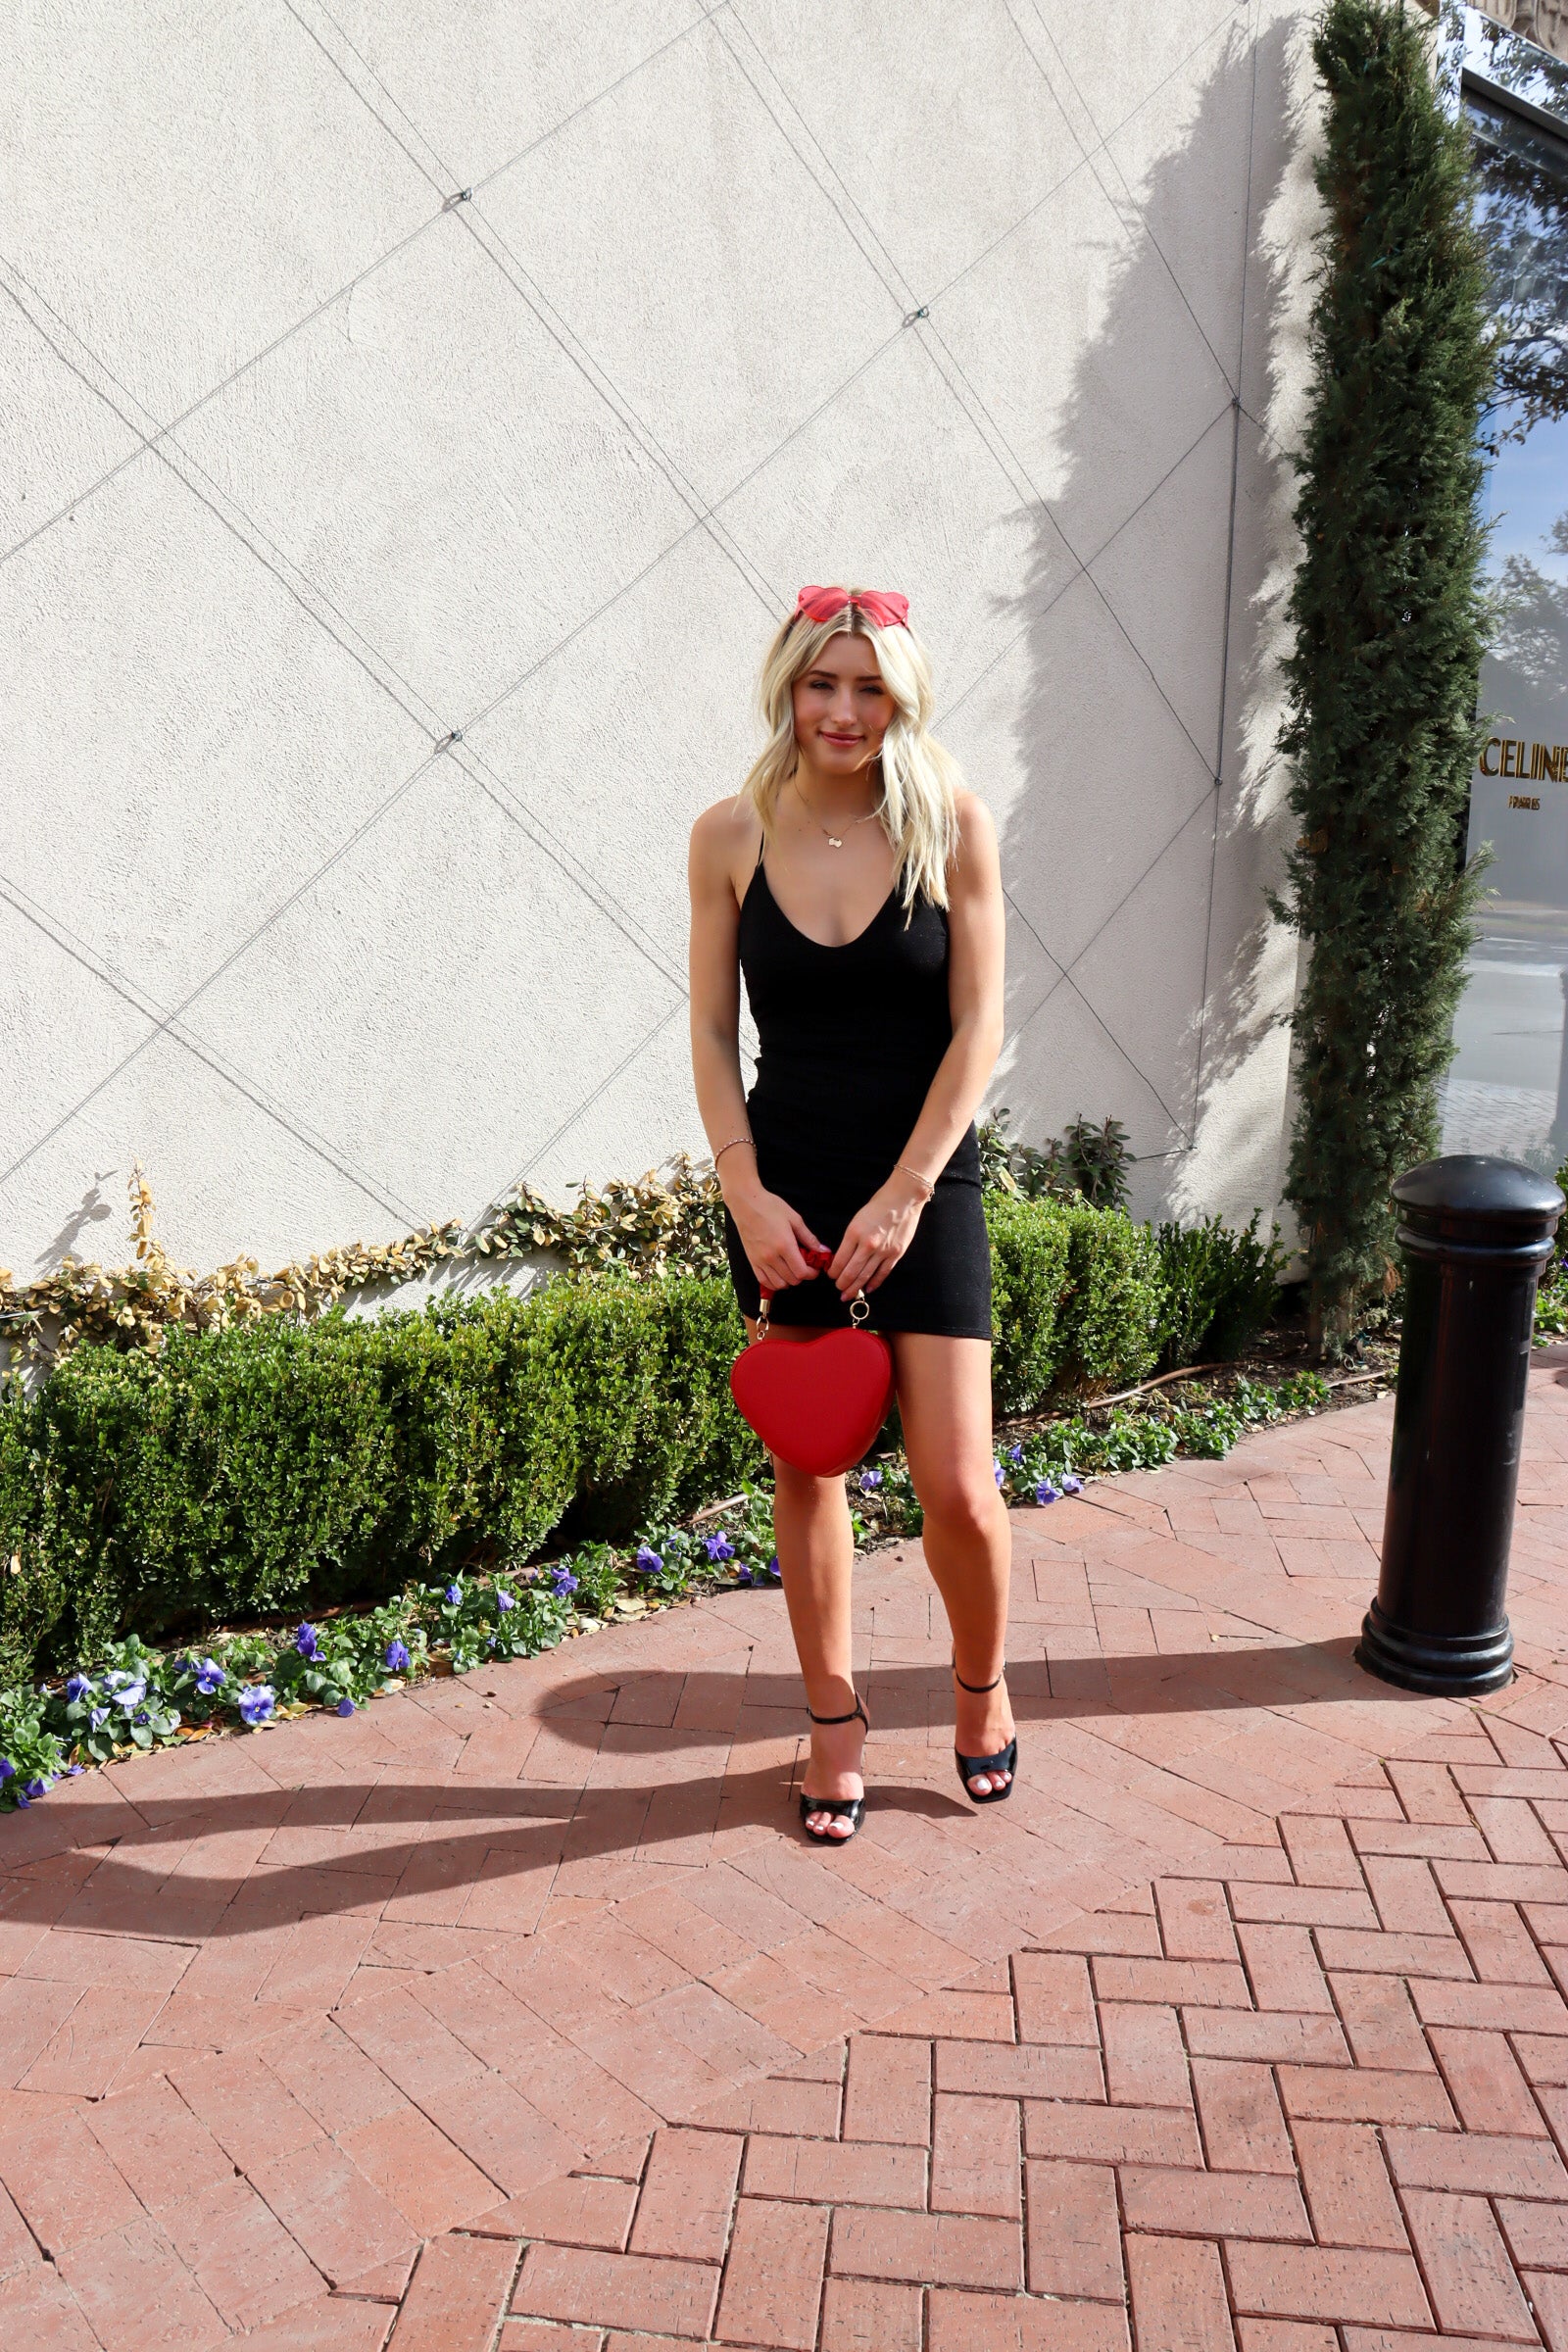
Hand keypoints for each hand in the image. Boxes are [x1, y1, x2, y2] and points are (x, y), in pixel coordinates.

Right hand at [729, 1187, 825, 1294]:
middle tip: (805, 1266)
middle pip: (792, 1280)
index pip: (802, 1272)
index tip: (815, 1268)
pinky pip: (764, 1281)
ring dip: (789, 1280)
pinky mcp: (752, 1261)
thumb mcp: (794, 1219)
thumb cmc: (770, 1207)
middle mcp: (772, 1256)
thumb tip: (823, 1250)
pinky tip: (779, 1275)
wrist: (745, 1203)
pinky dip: (774, 1283)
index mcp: (785, 1245)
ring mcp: (760, 1260)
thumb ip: (809, 1237)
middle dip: (803, 1276)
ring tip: (792, 1270)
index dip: (812, 1273)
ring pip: (779, 1284)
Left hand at [828, 1173, 928, 1300]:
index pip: (840, 1260)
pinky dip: (874, 1283)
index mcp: (854, 1233)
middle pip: (851, 1272)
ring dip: (854, 1288)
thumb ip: (850, 1239)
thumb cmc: (879, 1205)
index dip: (833, 1271)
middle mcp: (868, 1244)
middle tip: (838, 1289)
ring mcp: (883, 1251)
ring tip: (848, 1294)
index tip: (831, 1275)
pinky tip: (867, 1289)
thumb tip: (843, 1257)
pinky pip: (882, 1273)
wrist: (903, 1199)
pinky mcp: (896, 1254)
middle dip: (842, 1284)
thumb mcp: (857, 1219)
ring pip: (865, 1276)